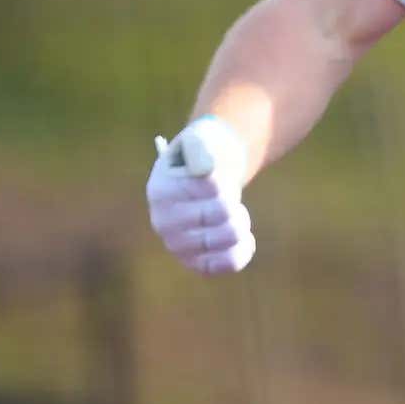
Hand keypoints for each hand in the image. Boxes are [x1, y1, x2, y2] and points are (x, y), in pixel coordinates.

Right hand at [146, 117, 255, 275]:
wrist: (205, 179)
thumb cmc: (204, 157)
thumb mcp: (200, 141)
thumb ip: (200, 148)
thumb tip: (205, 168)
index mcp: (160, 190)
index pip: (210, 188)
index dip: (224, 182)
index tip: (218, 178)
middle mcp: (163, 222)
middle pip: (222, 213)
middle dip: (234, 201)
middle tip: (229, 196)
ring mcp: (177, 245)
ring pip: (230, 237)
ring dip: (241, 223)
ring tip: (234, 214)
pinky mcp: (195, 262)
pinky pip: (229, 263)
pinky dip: (244, 249)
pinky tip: (244, 238)